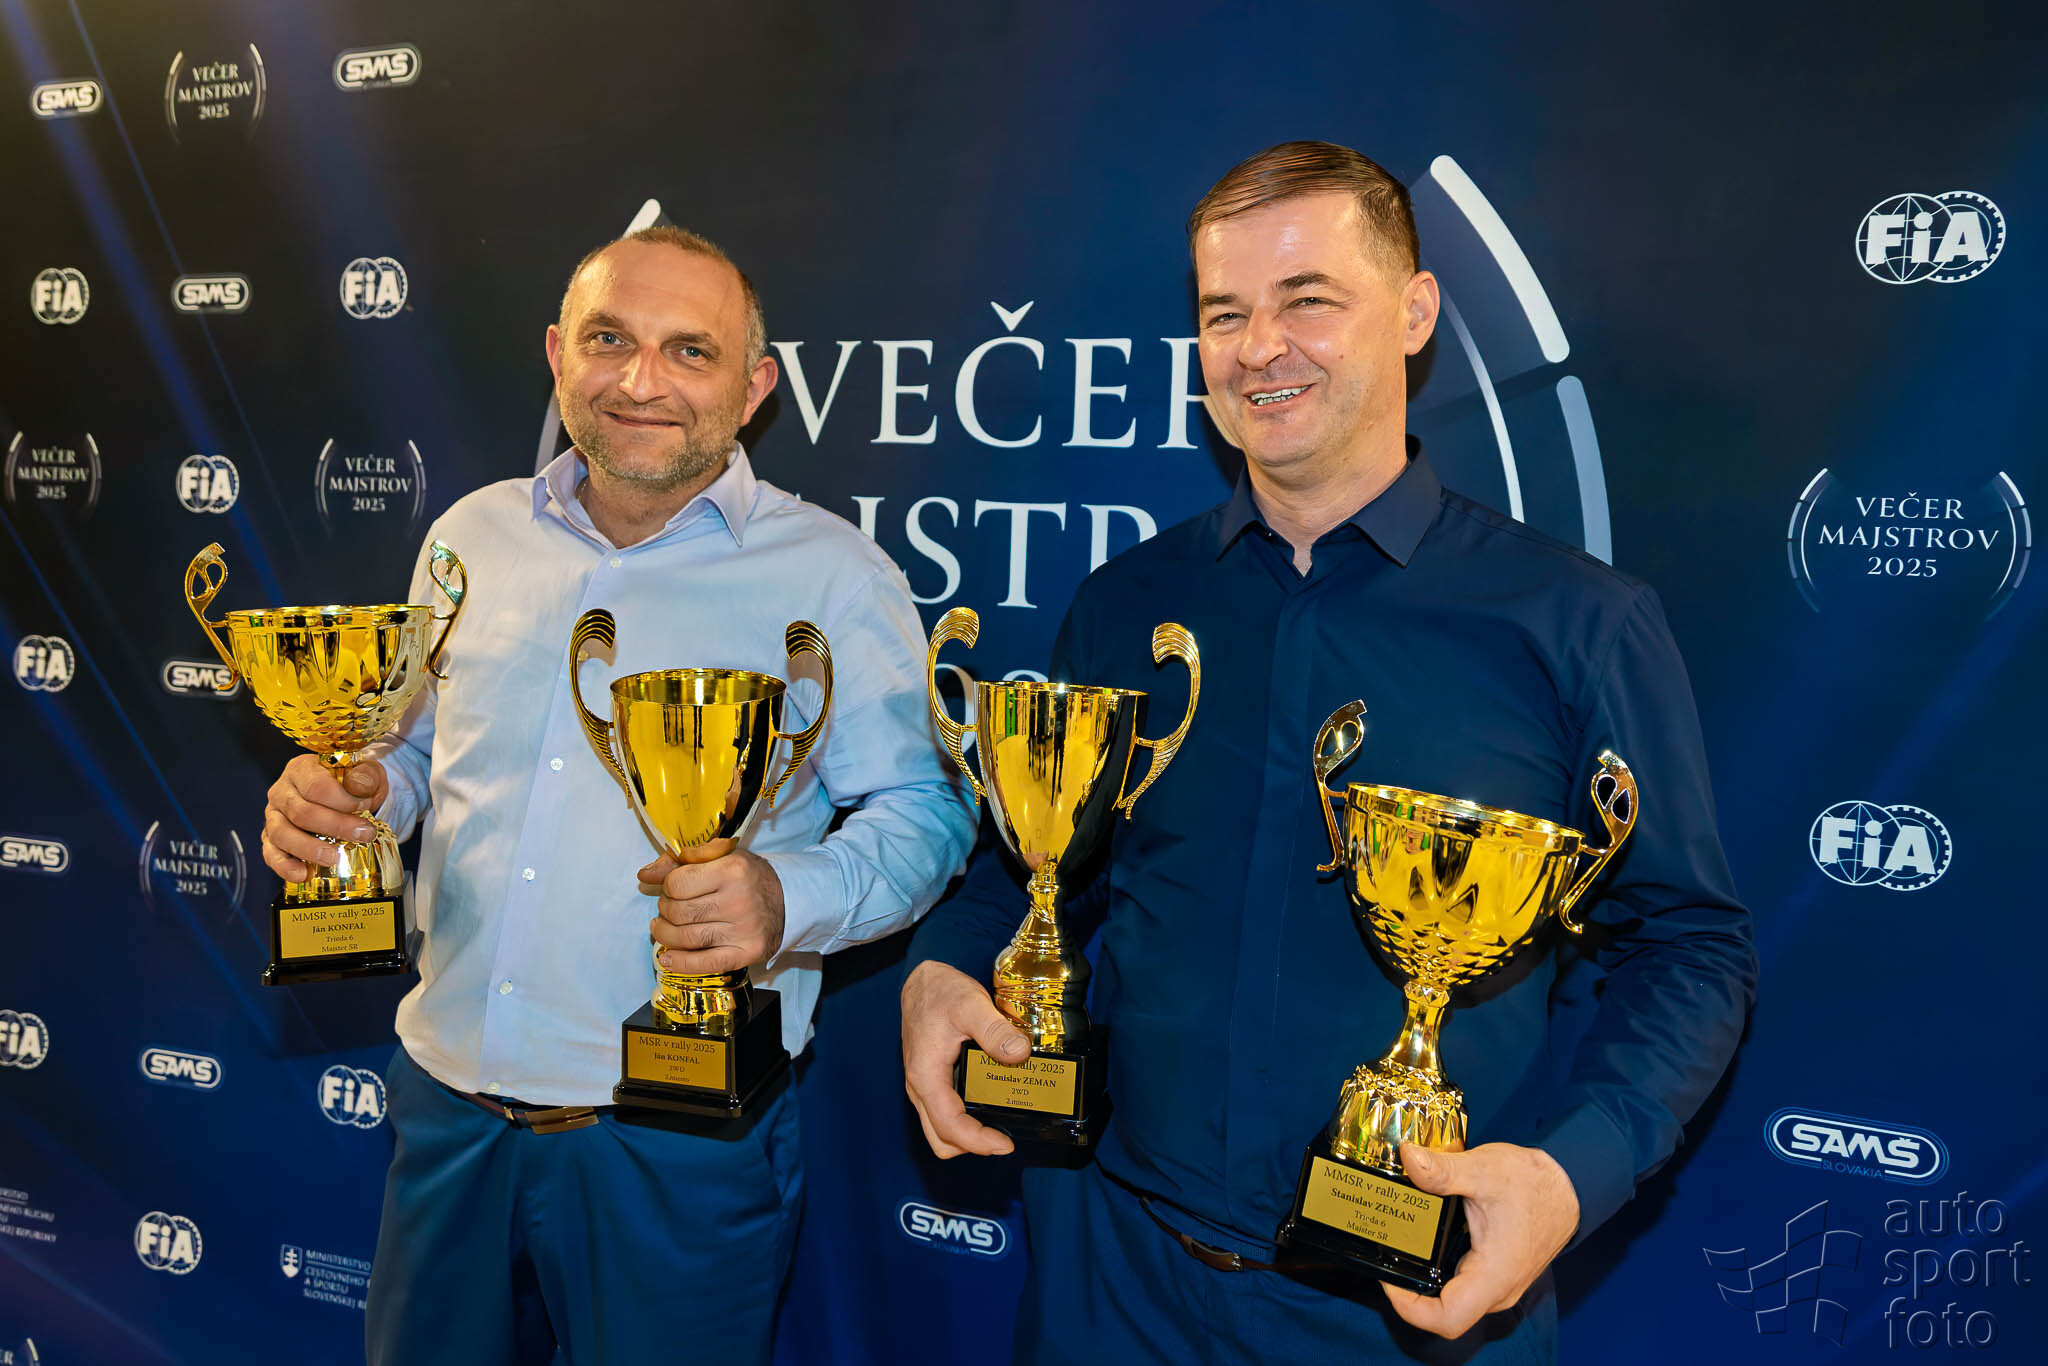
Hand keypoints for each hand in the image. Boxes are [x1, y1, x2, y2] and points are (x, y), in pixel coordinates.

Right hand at [261, 754, 387, 880]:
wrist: (346, 797)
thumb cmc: (354, 784)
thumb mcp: (367, 773)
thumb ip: (366, 776)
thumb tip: (359, 787)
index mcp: (302, 769)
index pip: (316, 786)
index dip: (343, 801)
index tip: (366, 808)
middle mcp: (281, 792)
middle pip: (302, 812)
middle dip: (335, 826)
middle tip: (363, 835)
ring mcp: (273, 816)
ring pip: (282, 834)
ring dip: (309, 849)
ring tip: (333, 858)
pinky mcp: (271, 839)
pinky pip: (271, 854)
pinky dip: (285, 866)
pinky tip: (303, 874)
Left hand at [639, 839, 785, 974]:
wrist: (787, 899)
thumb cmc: (747, 876)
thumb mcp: (719, 857)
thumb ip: (680, 861)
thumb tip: (644, 874)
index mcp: (732, 870)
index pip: (677, 884)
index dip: (667, 886)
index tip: (672, 888)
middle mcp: (739, 900)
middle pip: (678, 912)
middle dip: (665, 910)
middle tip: (670, 908)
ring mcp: (743, 930)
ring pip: (686, 938)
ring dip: (665, 935)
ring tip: (662, 929)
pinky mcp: (747, 953)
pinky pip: (705, 963)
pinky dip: (680, 963)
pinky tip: (667, 959)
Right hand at [900, 959, 1030, 1158]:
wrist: (922, 982)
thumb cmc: (940, 992)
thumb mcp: (971, 1005)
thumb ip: (995, 1030)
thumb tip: (1020, 1053)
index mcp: (926, 1076)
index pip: (949, 1126)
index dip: (978, 1142)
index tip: (1005, 1144)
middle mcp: (920, 1088)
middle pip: (942, 1140)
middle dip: (973, 1145)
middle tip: (1005, 1138)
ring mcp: (925, 1087)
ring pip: (942, 1130)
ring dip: (969, 1135)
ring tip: (1001, 1124)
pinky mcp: (933, 1081)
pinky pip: (945, 1114)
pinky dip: (965, 1119)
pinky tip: (990, 1104)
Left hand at [1380, 1141, 1578, 1338]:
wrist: (1567, 1186)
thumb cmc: (1533, 1183)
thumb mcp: (1485, 1170)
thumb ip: (1444, 1170)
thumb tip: (1409, 1159)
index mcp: (1494, 1275)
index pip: (1448, 1319)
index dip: (1409, 1307)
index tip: (1389, 1276)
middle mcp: (1496, 1291)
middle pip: (1443, 1314)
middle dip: (1408, 1291)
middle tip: (1385, 1256)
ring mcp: (1496, 1286)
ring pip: (1450, 1301)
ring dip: (1421, 1282)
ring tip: (1396, 1248)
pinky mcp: (1493, 1275)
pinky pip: (1459, 1286)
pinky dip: (1436, 1272)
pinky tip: (1419, 1245)